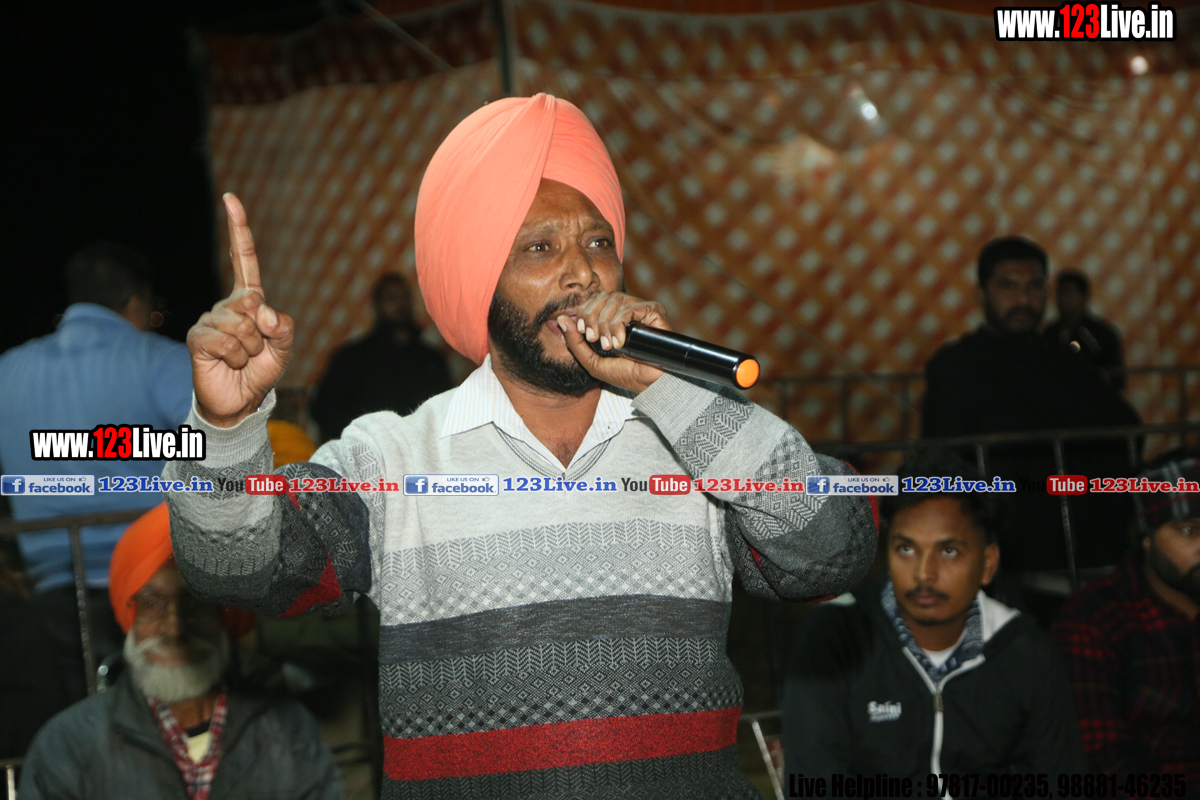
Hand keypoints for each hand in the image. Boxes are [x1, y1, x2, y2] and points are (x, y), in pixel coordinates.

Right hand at [187, 194, 292, 427]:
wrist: (239, 401)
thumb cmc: (260, 371)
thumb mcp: (283, 348)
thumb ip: (282, 327)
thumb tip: (261, 311)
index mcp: (248, 300)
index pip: (242, 259)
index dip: (238, 229)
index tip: (231, 198)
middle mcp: (227, 305)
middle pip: (251, 302)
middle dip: (262, 333)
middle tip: (255, 351)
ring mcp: (209, 319)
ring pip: (241, 326)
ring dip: (250, 349)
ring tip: (242, 360)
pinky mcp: (198, 337)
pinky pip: (226, 341)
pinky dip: (235, 357)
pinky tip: (227, 363)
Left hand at [557, 290, 669, 393]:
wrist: (648, 384)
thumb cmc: (624, 374)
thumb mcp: (591, 361)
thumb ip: (574, 341)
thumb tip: (561, 319)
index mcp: (613, 316)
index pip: (594, 299)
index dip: (584, 311)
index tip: (583, 331)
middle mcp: (627, 308)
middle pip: (603, 296)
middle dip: (592, 316)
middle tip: (593, 338)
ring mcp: (641, 308)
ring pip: (615, 300)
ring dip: (606, 323)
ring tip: (608, 345)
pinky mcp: (654, 311)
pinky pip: (630, 308)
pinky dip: (619, 325)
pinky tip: (620, 342)